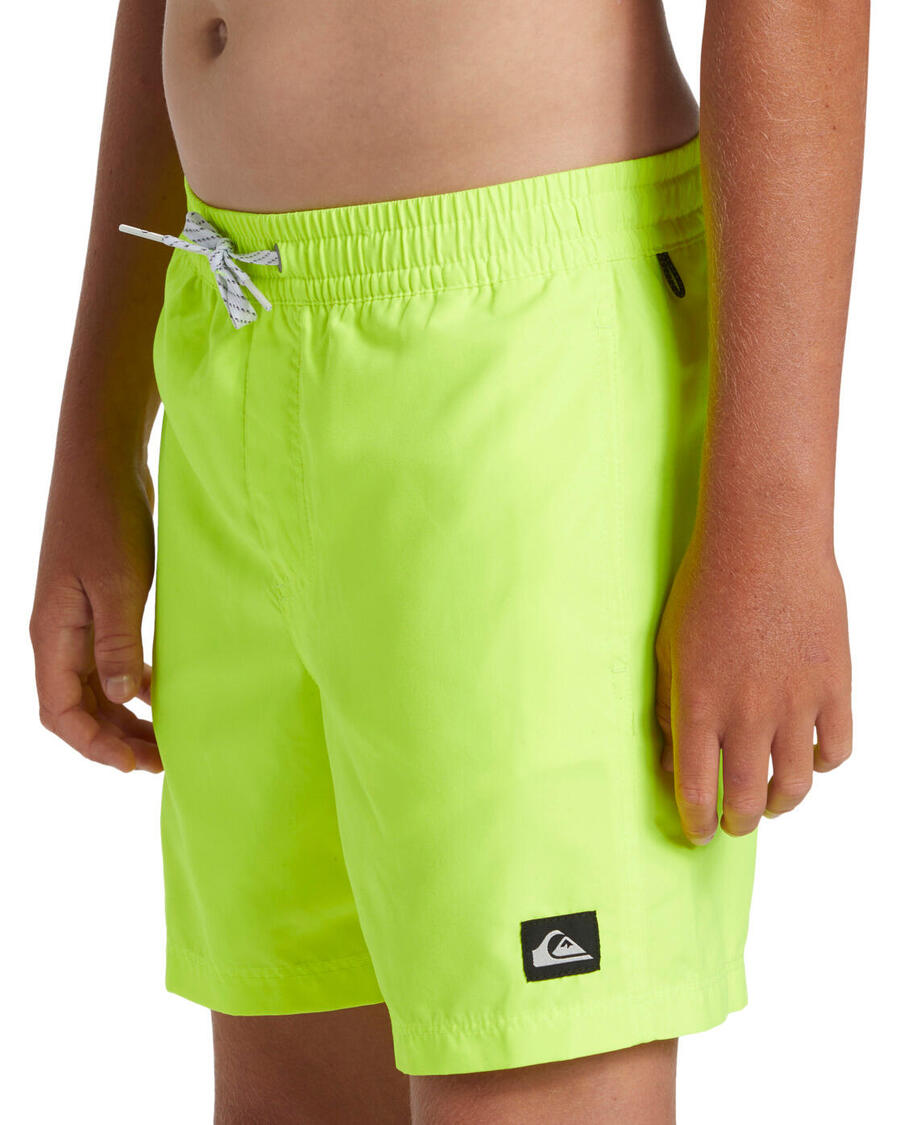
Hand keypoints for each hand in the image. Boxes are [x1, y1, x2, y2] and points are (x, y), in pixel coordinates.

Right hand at [30, 455, 160, 772]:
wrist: (105, 461)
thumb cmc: (106, 515)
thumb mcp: (118, 582)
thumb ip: (118, 642)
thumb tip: (126, 699)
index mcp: (52, 634)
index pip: (60, 712)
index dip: (94, 745)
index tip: (134, 765)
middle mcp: (59, 634)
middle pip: (79, 707)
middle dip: (116, 739)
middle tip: (162, 759)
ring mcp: (78, 620)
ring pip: (96, 687)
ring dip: (127, 716)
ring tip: (166, 736)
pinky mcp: (100, 604)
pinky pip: (110, 661)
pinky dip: (135, 683)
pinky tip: (164, 691)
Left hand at [654, 528, 851, 843]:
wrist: (764, 541)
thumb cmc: (705, 587)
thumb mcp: (668, 649)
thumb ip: (668, 708)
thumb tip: (672, 756)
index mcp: (699, 706)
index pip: (696, 790)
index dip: (696, 823)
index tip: (696, 834)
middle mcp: (748, 715)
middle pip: (745, 798)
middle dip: (736, 821)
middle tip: (732, 822)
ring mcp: (796, 704)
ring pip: (794, 786)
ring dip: (779, 804)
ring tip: (769, 801)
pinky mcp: (834, 687)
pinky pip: (836, 750)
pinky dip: (822, 764)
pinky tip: (808, 758)